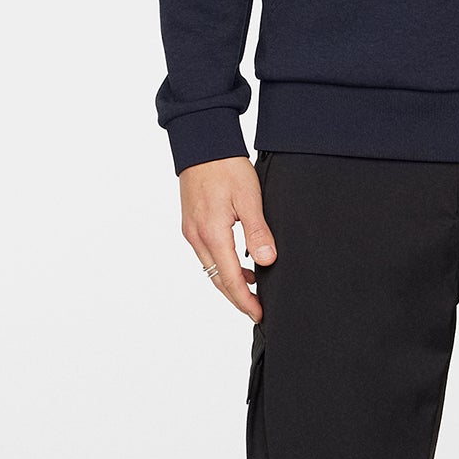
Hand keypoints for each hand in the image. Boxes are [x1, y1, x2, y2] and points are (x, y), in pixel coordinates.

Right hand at [179, 157, 276, 321]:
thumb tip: (266, 262)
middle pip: (217, 279)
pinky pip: (207, 254)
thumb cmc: (226, 166)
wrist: (202, 144)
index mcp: (212, 233)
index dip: (245, 300)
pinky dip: (222, 265)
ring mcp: (191, 231)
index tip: (259, 314)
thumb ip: (257, 232)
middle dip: (237, 297)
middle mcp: (197, 236)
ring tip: (253, 289)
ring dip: (229, 282)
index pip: (229, 278)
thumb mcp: (249, 198)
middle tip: (256, 310)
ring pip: (211, 268)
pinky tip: (239, 263)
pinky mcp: (192, 224)